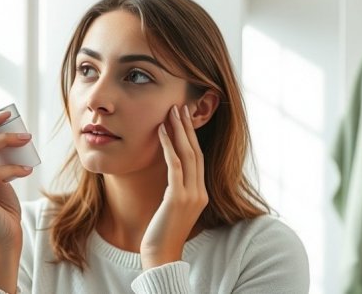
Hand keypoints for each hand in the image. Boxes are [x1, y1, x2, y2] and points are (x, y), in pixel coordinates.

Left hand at [140, 104, 208, 268]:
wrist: (161, 255)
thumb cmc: (162, 232)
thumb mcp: (173, 207)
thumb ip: (176, 190)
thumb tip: (170, 172)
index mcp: (201, 193)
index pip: (198, 158)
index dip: (192, 137)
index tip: (184, 118)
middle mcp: (200, 192)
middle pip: (196, 152)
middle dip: (187, 127)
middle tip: (180, 106)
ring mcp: (191, 195)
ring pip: (187, 155)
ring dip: (179, 131)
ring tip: (172, 111)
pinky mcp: (178, 198)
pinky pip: (174, 166)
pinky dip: (168, 146)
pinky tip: (160, 131)